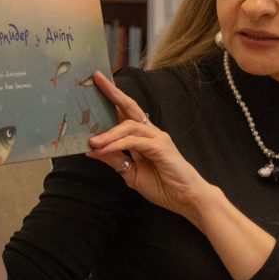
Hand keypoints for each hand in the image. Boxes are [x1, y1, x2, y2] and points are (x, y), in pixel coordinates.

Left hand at [87, 71, 215, 221]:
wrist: (186, 199)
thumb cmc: (164, 186)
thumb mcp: (132, 173)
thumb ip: (116, 159)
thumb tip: (93, 150)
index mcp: (145, 138)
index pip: (127, 114)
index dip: (113, 100)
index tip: (98, 85)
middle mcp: (152, 134)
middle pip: (131, 108)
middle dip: (113, 93)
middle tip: (97, 80)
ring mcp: (158, 139)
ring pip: (129, 126)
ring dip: (108, 133)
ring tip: (92, 142)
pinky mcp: (161, 148)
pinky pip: (134, 142)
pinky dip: (117, 144)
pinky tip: (104, 149)